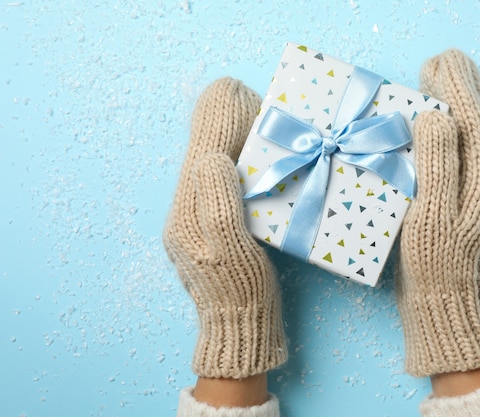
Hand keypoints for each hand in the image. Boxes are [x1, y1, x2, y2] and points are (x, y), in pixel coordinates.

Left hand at [162, 78, 286, 382]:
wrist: (236, 329)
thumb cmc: (242, 293)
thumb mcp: (233, 251)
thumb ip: (219, 204)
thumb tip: (211, 157)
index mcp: (189, 216)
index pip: (203, 154)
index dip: (217, 122)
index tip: (231, 92)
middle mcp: (185, 215)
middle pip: (201, 157)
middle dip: (218, 124)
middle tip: (236, 95)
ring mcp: (193, 224)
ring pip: (207, 170)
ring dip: (224, 141)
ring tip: (243, 118)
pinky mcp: (206, 230)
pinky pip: (215, 186)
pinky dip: (230, 163)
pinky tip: (245, 158)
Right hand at [397, 50, 479, 378]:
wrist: (442, 301)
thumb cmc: (434, 262)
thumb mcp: (433, 212)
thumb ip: (439, 163)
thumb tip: (438, 116)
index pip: (470, 120)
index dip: (456, 88)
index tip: (439, 63)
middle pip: (472, 124)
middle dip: (457, 90)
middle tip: (436, 64)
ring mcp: (472, 190)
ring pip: (464, 138)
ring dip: (450, 108)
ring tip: (433, 85)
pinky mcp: (457, 200)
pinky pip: (452, 154)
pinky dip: (441, 133)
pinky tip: (426, 129)